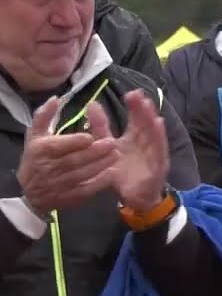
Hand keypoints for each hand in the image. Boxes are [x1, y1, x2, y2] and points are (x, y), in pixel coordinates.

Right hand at [16, 97, 117, 215]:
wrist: (30, 192)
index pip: (59, 146)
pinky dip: (100, 182)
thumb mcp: (35, 135)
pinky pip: (86, 189)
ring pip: (82, 174)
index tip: (91, 136)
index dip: (75, 141)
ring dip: (100, 165)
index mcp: (41, 150)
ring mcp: (60, 184)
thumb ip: (44, 116)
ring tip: (117, 155)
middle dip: (94, 152)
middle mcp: (49, 168)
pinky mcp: (70, 197)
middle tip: (113, 143)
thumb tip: (56, 98)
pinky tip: (112, 173)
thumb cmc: (36, 158)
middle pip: (74, 160)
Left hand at [109, 90, 170, 211]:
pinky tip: (158, 125)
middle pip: (146, 123)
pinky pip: (160, 150)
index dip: (135, 107)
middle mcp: (146, 144)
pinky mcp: (157, 165)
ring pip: (154, 134)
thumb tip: (92, 104)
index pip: (136, 119)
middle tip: (138, 95)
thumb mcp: (108, 148)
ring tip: (148, 106)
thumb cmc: (123, 173)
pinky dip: (160, 137)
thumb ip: (101, 128)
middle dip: (143, 109)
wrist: (135, 198)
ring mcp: (154, 154)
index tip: (130, 94)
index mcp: (134, 139)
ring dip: (152, 119)